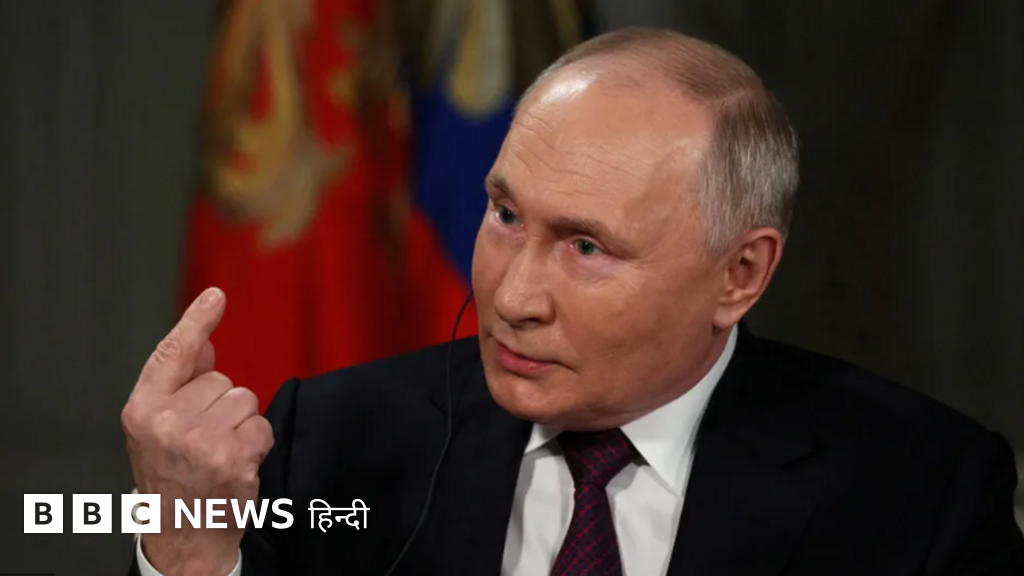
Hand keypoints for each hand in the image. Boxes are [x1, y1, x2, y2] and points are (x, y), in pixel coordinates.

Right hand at [121, 288, 272, 574]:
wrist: (182, 538)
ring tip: (219, 455)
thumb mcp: (158, 431)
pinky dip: (256, 446)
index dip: (197, 322)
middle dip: (222, 408)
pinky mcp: (232, 457)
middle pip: (222, 381)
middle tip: (204, 443)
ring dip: (241, 427)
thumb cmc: (171, 482)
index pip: (173, 355)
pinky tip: (236, 467)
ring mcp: (200, 440)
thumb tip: (206, 345)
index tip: (216, 296)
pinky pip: (261, 427)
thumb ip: (180, 385)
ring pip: (246, 401)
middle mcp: (167, 423)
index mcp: (143, 411)